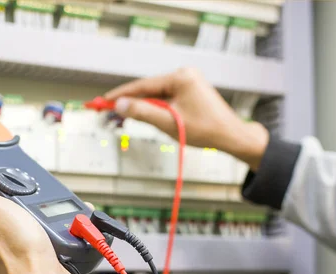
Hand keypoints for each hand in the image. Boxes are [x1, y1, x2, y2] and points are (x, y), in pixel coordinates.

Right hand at [105, 68, 268, 170]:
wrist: (230, 136)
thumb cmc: (206, 130)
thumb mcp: (169, 122)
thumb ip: (143, 112)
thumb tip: (121, 104)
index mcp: (180, 77)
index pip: (142, 85)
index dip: (121, 94)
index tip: (104, 100)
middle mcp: (184, 75)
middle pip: (148, 89)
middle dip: (129, 102)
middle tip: (108, 111)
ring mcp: (188, 82)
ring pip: (155, 94)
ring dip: (141, 106)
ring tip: (123, 117)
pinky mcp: (189, 91)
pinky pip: (165, 98)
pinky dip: (153, 107)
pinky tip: (144, 115)